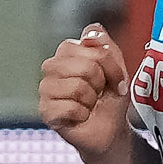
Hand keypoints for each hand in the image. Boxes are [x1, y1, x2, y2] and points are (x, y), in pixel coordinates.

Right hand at [37, 25, 130, 158]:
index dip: (107, 64)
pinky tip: (80, 116)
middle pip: (85, 67)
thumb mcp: (117, 69)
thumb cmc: (110, 99)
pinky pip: (69, 108)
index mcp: (67, 52)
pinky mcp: (45, 111)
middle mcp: (52, 66)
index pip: (88, 45)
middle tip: (99, 93)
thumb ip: (107, 46)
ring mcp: (46, 88)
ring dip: (91, 100)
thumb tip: (92, 32)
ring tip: (89, 104)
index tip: (112, 79)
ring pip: (77, 88)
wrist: (110, 131)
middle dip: (100, 83)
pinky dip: (82, 115)